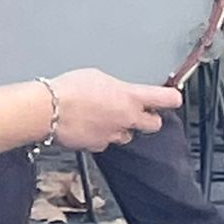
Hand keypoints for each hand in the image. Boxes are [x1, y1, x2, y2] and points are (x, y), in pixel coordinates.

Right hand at [46, 68, 181, 152]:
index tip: (175, 98)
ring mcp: (114, 135)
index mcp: (130, 97)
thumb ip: (115, 87)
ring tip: (103, 116)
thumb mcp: (97, 76)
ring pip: (128, 135)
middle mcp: (127, 118)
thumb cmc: (69, 89)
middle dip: (149, 118)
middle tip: (137, 110)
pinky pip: (106, 142)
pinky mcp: (99, 146)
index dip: (173, 99)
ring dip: (121, 127)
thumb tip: (117, 92)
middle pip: (154, 124)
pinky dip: (100, 135)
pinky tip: (88, 125)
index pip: (165, 99)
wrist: (49, 110)